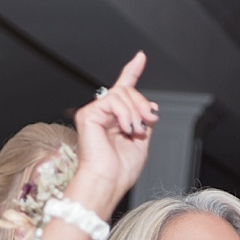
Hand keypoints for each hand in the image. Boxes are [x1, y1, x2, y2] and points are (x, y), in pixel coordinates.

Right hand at [71, 52, 156, 205]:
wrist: (108, 182)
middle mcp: (102, 113)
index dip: (132, 71)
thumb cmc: (120, 170)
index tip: (140, 57)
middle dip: (143, 103)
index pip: (123, 89)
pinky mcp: (88, 114)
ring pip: (122, 93)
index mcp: (115, 119)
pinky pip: (114, 100)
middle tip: (151, 119)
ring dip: (136, 111)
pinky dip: (125, 114)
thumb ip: (143, 120)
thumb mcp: (141, 141)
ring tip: (136, 131)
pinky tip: (126, 129)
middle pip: (127, 90)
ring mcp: (94, 112)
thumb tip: (149, 105)